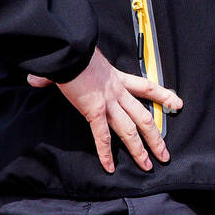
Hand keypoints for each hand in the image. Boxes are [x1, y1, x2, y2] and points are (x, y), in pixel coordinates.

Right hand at [26, 46, 180, 173]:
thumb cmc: (73, 51)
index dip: (163, 96)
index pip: (146, 87)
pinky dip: (105, 153)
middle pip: (143, 117)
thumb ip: (58, 74)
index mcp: (116, 77)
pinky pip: (102, 136)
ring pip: (130, 130)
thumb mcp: (75, 60)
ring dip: (139, 150)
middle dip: (155, 137)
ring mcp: (107, 102)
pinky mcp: (94, 109)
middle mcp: (117, 92)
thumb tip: (37, 78)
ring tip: (148, 165)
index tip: (177, 103)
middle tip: (165, 154)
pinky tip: (110, 167)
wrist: (71, 47)